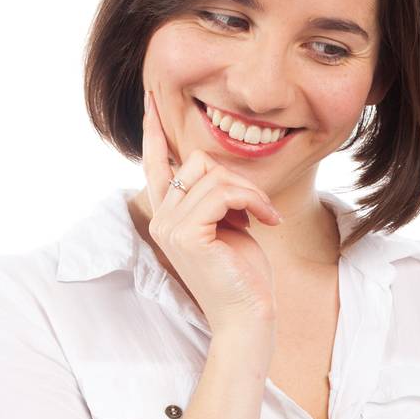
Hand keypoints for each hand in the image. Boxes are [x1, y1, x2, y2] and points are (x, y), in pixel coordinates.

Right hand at [142, 87, 281, 333]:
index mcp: (167, 216)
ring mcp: (170, 226)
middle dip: (236, 177)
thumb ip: (214, 197)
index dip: (154, 131)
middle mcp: (161, 219)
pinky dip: (253, 201)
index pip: (155, 164)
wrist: (248, 317)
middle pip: (195, 162)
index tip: (151, 100)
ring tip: (265, 218)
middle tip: (259, 207)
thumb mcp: (227, 226)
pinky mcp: (188, 234)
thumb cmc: (243, 276)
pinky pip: (224, 191)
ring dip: (250, 192)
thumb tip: (213, 168)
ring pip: (213, 174)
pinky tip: (268, 221)